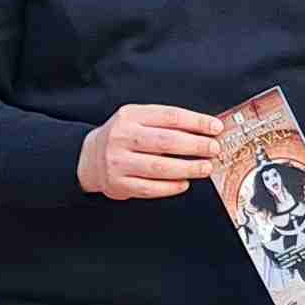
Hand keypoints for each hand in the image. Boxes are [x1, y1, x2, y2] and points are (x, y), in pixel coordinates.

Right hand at [80, 102, 219, 200]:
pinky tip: (184, 183)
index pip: (169, 117)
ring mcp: (118, 162)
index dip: (196, 122)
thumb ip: (166, 122)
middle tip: (214, 148)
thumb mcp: (138, 119)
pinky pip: (150, 188)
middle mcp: (122, 137)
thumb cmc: (123, 137)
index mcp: (130, 116)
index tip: (215, 127)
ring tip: (205, 167)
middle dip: (195, 146)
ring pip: (159, 167)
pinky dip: (171, 187)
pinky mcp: (118, 184)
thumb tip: (204, 128)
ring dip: (187, 168)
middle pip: (166, 141)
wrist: (89, 157)